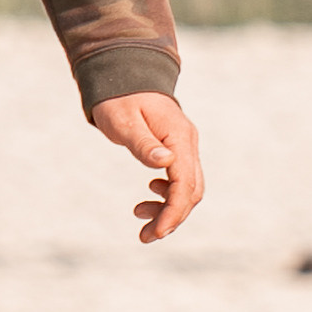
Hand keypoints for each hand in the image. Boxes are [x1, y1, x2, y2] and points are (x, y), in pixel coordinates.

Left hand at [91, 91, 201, 242]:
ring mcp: (184, 146)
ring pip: (187, 187)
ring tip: (140, 218)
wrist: (124, 75)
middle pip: (192, 190)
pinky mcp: (176, 149)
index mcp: (178, 137)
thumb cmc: (119, 98)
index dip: (173, 211)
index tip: (156, 232)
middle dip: (172, 217)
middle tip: (146, 236)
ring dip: (169, 208)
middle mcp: (187, 143)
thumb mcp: (123, 120)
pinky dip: (167, 195)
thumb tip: (165, 163)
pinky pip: (180, 179)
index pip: (185, 183)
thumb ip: (143, 142)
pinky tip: (148, 197)